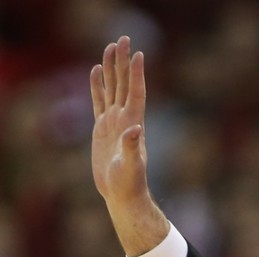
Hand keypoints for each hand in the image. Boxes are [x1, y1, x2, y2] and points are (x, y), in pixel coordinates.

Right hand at [90, 36, 167, 255]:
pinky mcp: (103, 128)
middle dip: (122, 61)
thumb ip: (132, 148)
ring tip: (110, 46)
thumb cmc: (129, 183)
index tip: (138, 53)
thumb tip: (134, 130)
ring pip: (112, 88)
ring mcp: (114, 122)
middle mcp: (125, 119)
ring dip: (111, 68)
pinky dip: (98, 85)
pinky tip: (96, 71)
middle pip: (124, 84)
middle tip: (123, 37)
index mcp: (133, 124)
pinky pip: (99, 101)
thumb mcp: (130, 166)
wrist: (122, 193)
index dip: (136, 74)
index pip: (136, 92)